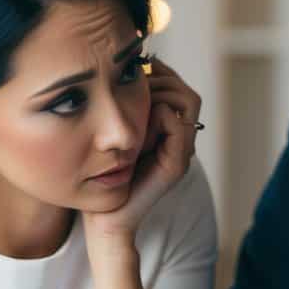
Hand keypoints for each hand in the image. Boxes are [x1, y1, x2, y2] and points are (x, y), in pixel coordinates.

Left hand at [82, 60, 200, 246]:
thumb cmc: (101, 176)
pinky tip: (135, 124)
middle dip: (160, 80)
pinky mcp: (174, 165)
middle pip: (187, 92)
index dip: (160, 74)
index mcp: (167, 132)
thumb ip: (124, 108)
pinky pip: (176, 124)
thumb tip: (122, 73)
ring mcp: (181, 153)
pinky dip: (156, 114)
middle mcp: (180, 141)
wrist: (103, 218)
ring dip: (160, 94)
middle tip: (133, 84)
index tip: (132, 70)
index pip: (179, 88)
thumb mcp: (112, 134)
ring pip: (187, 102)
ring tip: (134, 103)